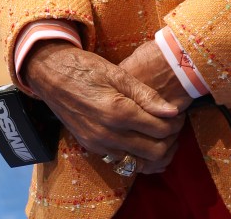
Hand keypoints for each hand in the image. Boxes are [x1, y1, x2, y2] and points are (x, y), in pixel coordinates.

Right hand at [24, 42, 183, 173]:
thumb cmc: (86, 68)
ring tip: (160, 133)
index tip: (178, 113)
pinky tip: (141, 139)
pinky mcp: (91, 148)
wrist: (52, 74)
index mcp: (118, 112)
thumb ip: (146, 95)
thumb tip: (172, 111)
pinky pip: (121, 161)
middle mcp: (108, 134)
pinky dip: (137, 155)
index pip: (160, 129)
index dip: (175, 122)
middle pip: (154, 152)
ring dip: (155, 151)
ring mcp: (98, 144)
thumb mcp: (118, 74)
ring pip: (139, 163)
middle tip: (173, 124)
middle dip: (169, 139)